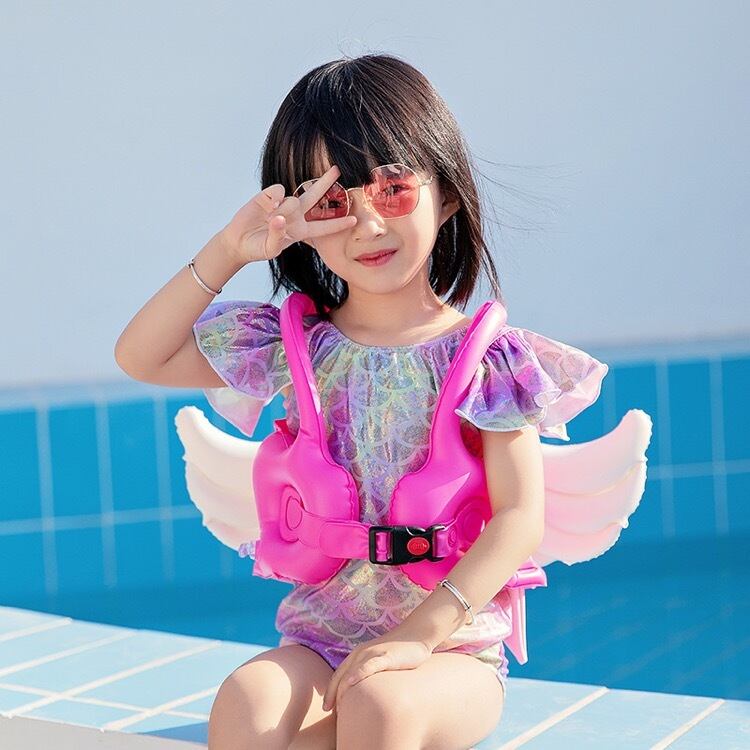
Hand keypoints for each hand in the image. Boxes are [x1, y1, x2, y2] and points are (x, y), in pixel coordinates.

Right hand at [219, 164, 357, 263]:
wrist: (239, 242)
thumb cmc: (259, 248)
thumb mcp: (271, 249)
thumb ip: (277, 235)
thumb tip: (280, 217)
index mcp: (301, 230)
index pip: (324, 227)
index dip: (338, 224)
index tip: (354, 220)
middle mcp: (295, 214)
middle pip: (314, 196)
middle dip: (326, 182)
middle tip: (338, 169)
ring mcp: (282, 204)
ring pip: (294, 199)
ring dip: (285, 210)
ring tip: (272, 220)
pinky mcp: (268, 196)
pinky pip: (278, 191)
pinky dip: (274, 199)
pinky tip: (267, 207)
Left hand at [322, 633, 432, 712]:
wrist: (417, 634)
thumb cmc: (400, 651)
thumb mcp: (380, 660)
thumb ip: (370, 672)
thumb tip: (365, 693)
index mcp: (357, 655)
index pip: (338, 676)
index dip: (330, 692)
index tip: (327, 709)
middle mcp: (361, 653)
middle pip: (340, 677)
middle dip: (333, 696)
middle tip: (332, 714)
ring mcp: (372, 654)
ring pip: (350, 673)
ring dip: (342, 691)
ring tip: (339, 709)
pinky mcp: (385, 656)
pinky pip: (368, 666)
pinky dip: (357, 675)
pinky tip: (351, 684)